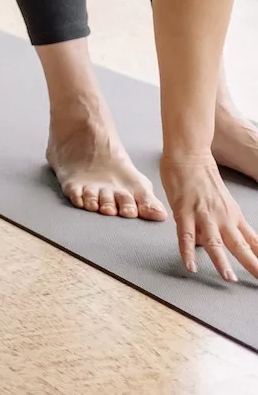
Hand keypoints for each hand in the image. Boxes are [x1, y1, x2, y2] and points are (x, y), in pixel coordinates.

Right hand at [163, 154, 257, 281]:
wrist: (189, 155)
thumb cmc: (202, 176)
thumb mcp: (221, 201)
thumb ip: (222, 221)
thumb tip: (221, 239)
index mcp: (234, 216)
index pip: (253, 243)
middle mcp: (223, 218)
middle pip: (241, 246)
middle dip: (252, 265)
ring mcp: (204, 215)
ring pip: (216, 243)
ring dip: (222, 262)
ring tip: (229, 278)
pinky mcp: (184, 212)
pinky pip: (186, 236)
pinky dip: (188, 252)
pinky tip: (190, 265)